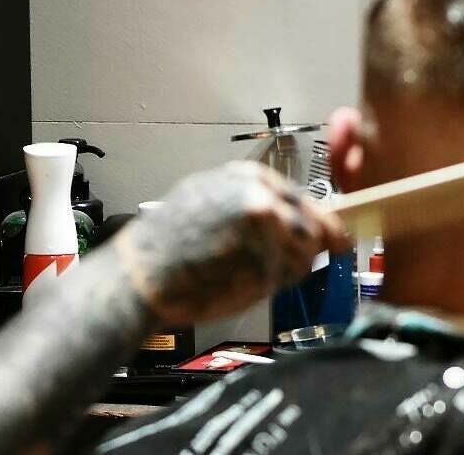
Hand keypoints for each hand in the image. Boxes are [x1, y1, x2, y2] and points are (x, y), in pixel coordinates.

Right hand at [113, 161, 349, 324]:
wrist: (139, 275)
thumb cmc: (168, 242)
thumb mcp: (210, 198)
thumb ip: (254, 203)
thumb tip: (292, 217)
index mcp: (250, 177)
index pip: (303, 199)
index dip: (311, 224)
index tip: (323, 239)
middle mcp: (264, 197)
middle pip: (314, 225)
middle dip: (304, 248)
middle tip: (278, 266)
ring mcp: (267, 231)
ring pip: (305, 254)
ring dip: (287, 269)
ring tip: (248, 274)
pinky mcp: (264, 262)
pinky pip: (286, 279)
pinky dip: (271, 286)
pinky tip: (239, 283)